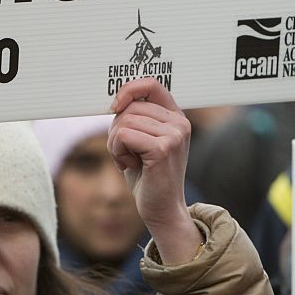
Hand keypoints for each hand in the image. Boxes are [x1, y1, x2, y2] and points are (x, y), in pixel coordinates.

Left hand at [108, 78, 201, 264]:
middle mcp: (179, 123)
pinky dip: (117, 152)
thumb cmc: (148, 176)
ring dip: (116, 143)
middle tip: (124, 152)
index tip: (114, 106)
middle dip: (116, 129)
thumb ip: (135, 118)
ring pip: (124, 121)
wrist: (161, 209)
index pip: (151, 84)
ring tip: (129, 160)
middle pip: (131, 106)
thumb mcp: (142, 140)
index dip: (128, 90)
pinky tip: (130, 166)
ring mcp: (174, 135)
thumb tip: (115, 100)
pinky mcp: (163, 148)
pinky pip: (123, 136)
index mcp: (176, 117)